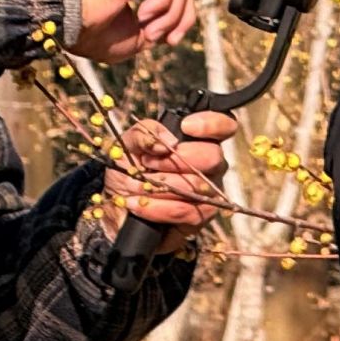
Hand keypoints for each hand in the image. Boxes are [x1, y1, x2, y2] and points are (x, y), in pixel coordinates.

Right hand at [73, 0, 230, 62]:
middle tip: (166, 40)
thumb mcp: (135, 38)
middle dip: (182, 19)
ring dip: (171, 18)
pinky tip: (142, 15)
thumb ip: (157, 27)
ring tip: (149, 32)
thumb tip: (174, 26)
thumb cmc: (93, 33)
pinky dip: (163, 7)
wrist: (72, 23)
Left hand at [104, 109, 237, 252]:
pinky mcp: (201, 216)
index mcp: (198, 140)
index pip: (224, 126)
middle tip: (148, 163)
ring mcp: (209, 191)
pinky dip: (158, 208)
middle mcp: (210, 164)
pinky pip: (188, 211)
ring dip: (162, 184)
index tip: (186, 126)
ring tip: (136, 184)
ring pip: (198, 186)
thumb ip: (146, 133)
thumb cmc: (128, 167)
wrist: (115, 203)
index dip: (212, 124)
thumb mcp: (128, 143)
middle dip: (175, 160)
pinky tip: (137, 204)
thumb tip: (170, 142)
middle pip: (212, 157)